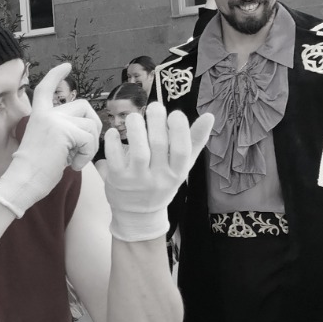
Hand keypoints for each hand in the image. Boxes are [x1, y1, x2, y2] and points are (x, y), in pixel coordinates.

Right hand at [0, 64, 102, 216]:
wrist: (22, 183)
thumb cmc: (35, 172)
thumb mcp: (48, 143)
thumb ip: (63, 130)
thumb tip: (89, 126)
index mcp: (38, 116)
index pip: (46, 88)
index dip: (56, 75)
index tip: (66, 66)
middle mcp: (46, 114)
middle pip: (84, 106)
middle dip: (93, 126)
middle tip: (85, 147)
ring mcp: (54, 121)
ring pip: (90, 124)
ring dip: (90, 146)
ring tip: (75, 160)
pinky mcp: (63, 132)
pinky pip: (89, 139)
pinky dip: (87, 155)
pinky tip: (74, 165)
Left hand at [100, 100, 213, 241]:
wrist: (138, 215)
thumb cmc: (162, 182)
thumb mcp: (181, 167)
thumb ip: (195, 141)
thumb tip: (209, 115)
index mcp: (177, 173)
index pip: (182, 150)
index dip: (180, 130)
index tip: (175, 113)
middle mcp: (158, 178)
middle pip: (159, 146)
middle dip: (156, 122)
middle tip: (154, 106)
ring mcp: (137, 180)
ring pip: (138, 152)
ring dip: (136, 130)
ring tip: (134, 116)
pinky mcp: (117, 181)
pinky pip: (114, 159)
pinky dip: (113, 143)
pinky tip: (114, 132)